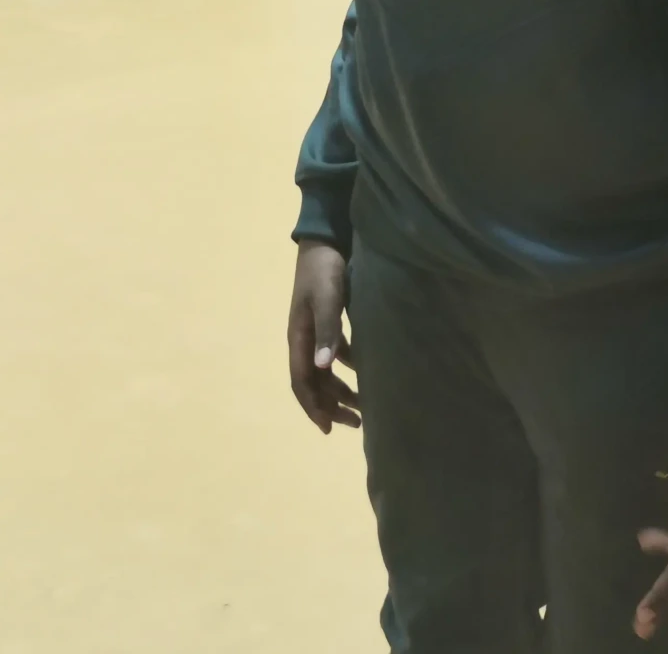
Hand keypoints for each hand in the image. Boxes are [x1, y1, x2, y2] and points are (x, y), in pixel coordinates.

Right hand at [287, 241, 359, 433]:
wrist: (325, 238)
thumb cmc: (324, 269)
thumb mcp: (326, 298)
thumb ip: (328, 330)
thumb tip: (324, 367)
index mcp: (299, 337)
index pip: (302, 382)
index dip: (313, 407)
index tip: (328, 429)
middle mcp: (305, 338)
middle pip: (315, 381)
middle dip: (331, 405)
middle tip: (356, 423)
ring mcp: (317, 330)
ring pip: (326, 370)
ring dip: (341, 389)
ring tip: (364, 405)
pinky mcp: (330, 320)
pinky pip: (337, 353)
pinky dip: (350, 367)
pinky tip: (368, 370)